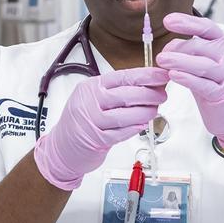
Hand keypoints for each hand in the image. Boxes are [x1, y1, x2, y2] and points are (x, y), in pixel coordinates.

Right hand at [33, 68, 168, 189]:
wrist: (61, 147)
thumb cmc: (83, 120)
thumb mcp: (95, 98)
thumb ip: (118, 91)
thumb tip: (151, 84)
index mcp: (91, 86)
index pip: (123, 77)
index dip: (146, 76)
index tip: (162, 75)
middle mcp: (89, 101)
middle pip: (126, 94)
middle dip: (149, 94)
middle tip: (162, 95)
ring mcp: (91, 120)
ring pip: (124, 115)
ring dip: (145, 112)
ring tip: (154, 110)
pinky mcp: (95, 139)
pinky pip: (120, 133)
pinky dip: (134, 128)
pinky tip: (142, 124)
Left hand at [155, 14, 223, 151]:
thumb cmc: (214, 81)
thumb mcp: (203, 60)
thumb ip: (188, 51)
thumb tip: (168, 48)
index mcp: (223, 43)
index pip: (206, 27)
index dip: (187, 22)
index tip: (168, 21)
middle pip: (200, 46)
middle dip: (178, 48)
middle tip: (161, 56)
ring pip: (202, 65)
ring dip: (179, 62)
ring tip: (162, 62)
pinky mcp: (222, 94)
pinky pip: (203, 85)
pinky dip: (187, 79)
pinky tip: (174, 75)